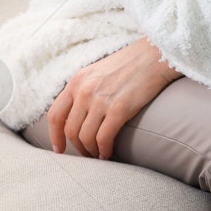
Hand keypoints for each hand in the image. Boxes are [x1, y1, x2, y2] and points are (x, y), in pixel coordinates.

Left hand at [47, 37, 181, 158]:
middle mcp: (84, 91)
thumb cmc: (130, 64)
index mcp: (77, 81)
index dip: (54, 136)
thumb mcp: (98, 72)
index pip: (55, 115)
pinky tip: (108, 153)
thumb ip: (84, 90)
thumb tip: (78, 114)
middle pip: (70, 130)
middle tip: (87, 154)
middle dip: (77, 147)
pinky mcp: (119, 109)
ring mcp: (100, 100)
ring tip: (99, 155)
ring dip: (91, 151)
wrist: (155, 55)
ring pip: (85, 137)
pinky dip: (104, 150)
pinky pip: (103, 138)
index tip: (59, 149)